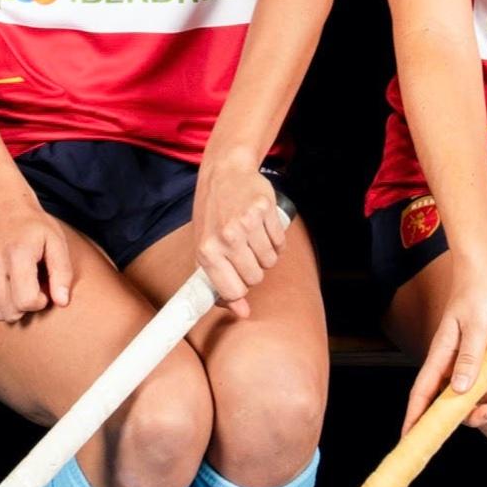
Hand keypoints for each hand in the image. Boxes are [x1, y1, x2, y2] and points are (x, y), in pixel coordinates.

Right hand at [0, 191, 77, 323]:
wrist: (0, 205)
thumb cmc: (33, 225)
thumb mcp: (56, 241)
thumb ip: (62, 272)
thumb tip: (62, 302)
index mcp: (16, 253)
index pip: (26, 301)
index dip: (40, 301)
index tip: (44, 288)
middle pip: (11, 312)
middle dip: (27, 305)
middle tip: (33, 285)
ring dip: (13, 305)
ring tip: (20, 282)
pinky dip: (0, 298)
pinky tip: (7, 279)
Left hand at [189, 155, 287, 312]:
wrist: (224, 173)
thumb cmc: (212, 214)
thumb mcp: (205, 248)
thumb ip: (219, 283)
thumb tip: (242, 312)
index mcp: (206, 251)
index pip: (233, 291)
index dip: (240, 289)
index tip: (239, 279)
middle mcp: (226, 238)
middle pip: (255, 278)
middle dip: (254, 270)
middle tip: (245, 253)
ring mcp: (246, 223)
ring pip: (270, 261)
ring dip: (266, 255)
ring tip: (253, 239)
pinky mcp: (264, 210)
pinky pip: (280, 242)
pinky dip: (276, 240)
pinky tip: (263, 228)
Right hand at [403, 246, 486, 424]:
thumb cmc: (476, 296)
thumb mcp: (475, 327)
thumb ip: (468, 359)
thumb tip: (459, 391)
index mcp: (441, 358)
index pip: (422, 395)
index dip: (414, 419)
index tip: (409, 440)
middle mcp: (452, 365)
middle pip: (455, 403)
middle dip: (473, 413)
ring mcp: (469, 363)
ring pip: (482, 392)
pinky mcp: (486, 358)